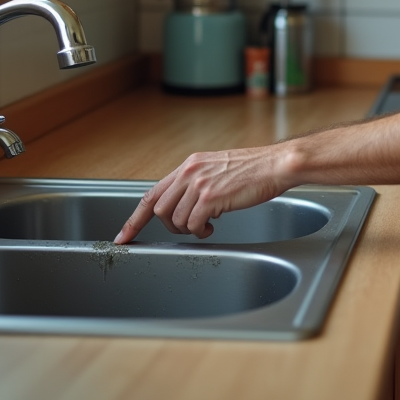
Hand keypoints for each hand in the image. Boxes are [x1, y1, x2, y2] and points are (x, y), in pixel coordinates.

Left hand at [113, 147, 290, 243]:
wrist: (276, 165)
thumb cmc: (255, 169)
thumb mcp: (217, 168)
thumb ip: (198, 182)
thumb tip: (187, 205)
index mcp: (189, 165)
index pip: (152, 193)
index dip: (134, 218)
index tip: (124, 235)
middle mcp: (190, 172)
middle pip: (159, 209)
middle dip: (170, 226)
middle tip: (189, 229)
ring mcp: (199, 184)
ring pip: (176, 220)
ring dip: (188, 230)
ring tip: (206, 226)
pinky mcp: (211, 197)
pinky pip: (194, 225)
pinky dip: (201, 232)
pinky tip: (212, 228)